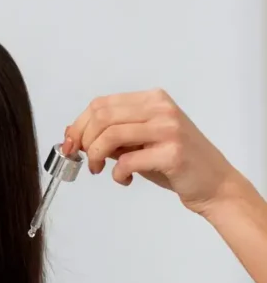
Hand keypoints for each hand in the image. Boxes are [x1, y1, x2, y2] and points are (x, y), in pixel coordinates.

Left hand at [64, 88, 246, 216]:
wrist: (213, 183)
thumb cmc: (174, 163)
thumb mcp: (139, 142)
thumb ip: (111, 135)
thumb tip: (73, 135)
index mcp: (152, 99)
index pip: (101, 104)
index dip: (78, 126)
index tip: (70, 145)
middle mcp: (161, 108)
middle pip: (101, 117)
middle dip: (83, 141)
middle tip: (86, 161)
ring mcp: (169, 128)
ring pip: (110, 135)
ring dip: (95, 157)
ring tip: (99, 170)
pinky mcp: (172, 152)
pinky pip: (126, 161)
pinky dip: (117, 174)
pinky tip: (125, 179)